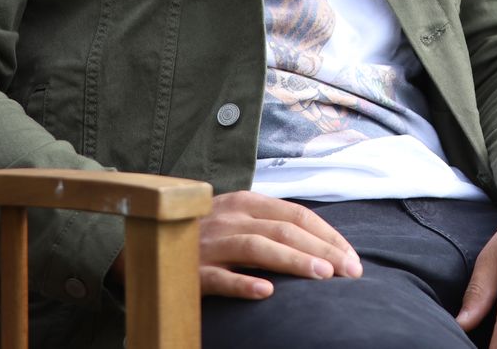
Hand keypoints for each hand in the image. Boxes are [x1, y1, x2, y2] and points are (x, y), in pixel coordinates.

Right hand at [114, 190, 362, 299]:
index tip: (352, 259)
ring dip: (294, 261)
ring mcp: (209, 243)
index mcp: (245, 202)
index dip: (328, 235)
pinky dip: (243, 284)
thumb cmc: (203, 235)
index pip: (296, 214)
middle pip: (285, 230)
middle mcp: (230, 217)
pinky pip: (219, 278)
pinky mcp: (191, 270)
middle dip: (323, 250)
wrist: (144, 242)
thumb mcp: (237, 219)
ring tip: (322, 276)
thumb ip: (271, 225)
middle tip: (350, 272)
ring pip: (259, 248)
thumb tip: (322, 245)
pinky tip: (266, 293)